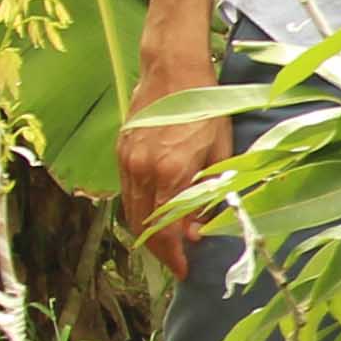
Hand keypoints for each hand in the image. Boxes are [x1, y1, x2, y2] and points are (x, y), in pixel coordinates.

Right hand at [121, 66, 231, 258]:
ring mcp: (127, 161)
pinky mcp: (121, 151)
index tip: (184, 270)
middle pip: (144, 226)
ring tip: (166, 245)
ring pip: (132, 210)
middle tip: (176, 263)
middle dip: (159, 250)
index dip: (174, 256)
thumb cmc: (204, 108)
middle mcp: (142, 171)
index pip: (165, 230)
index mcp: (170, 173)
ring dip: (147, 232)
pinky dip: (138, 209)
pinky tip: (153, 216)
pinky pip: (127, 192)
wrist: (173, 70)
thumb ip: (208, 192)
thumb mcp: (219, 152)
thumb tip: (198, 230)